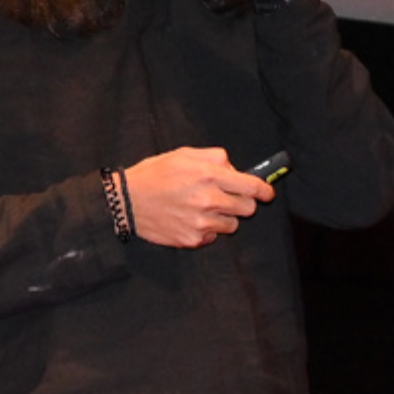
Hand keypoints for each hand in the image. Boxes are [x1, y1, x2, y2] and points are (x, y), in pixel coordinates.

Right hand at [124, 146, 275, 247]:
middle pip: (248, 208)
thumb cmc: (155, 174)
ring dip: (223, 216)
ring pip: (233, 224)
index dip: (264, 190)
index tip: (267, 193)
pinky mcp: (193, 239)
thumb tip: (235, 170)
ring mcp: (201, 222)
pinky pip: (213, 236)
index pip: (251, 186)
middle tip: (226, 198)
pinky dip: (206, 229)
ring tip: (202, 208)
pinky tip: (189, 218)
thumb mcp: (184, 154)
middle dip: (242, 202)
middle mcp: (208, 199)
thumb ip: (215, 158)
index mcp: (208, 174)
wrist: (126, 201)